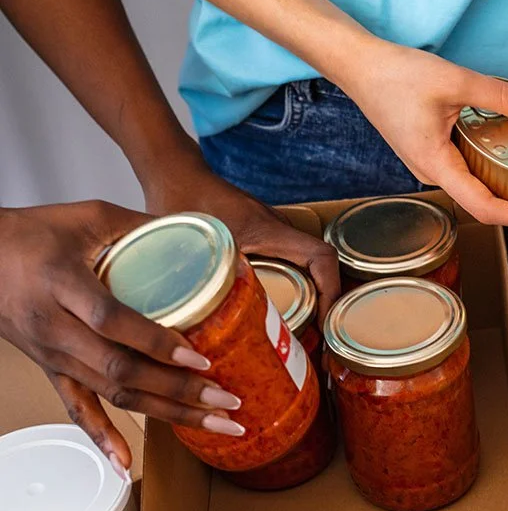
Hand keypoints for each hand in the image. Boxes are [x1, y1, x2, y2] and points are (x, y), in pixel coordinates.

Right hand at [0, 202, 249, 470]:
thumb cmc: (32, 233)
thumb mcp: (89, 216)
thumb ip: (144, 226)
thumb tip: (204, 236)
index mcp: (63, 284)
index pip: (112, 321)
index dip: (156, 342)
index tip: (199, 357)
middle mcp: (56, 327)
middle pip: (120, 369)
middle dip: (179, 391)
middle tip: (228, 400)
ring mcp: (54, 354)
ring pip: (111, 394)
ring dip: (166, 414)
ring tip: (215, 424)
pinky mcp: (52, 369)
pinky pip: (77, 409)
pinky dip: (103, 439)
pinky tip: (126, 465)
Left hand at [137, 141, 340, 317]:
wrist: (173, 171)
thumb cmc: (179, 199)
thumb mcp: (188, 246)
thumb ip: (196, 280)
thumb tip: (192, 324)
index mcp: (268, 231)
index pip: (320, 257)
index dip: (331, 290)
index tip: (325, 320)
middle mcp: (278, 231)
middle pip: (321, 268)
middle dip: (326, 304)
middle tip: (317, 339)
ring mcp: (272, 233)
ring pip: (307, 268)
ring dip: (313, 298)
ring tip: (304, 333)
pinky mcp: (261, 238)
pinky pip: (290, 264)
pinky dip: (295, 289)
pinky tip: (279, 313)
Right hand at [335, 42, 507, 227]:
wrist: (360, 66)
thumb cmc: (397, 74)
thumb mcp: (456, 80)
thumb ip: (501, 97)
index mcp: (436, 166)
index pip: (485, 209)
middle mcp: (431, 174)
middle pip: (483, 204)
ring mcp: (429, 166)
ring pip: (474, 188)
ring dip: (507, 188)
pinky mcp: (429, 153)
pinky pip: (465, 170)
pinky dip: (491, 169)